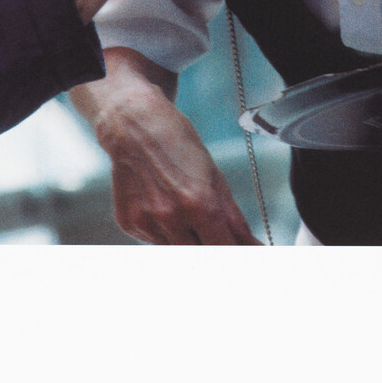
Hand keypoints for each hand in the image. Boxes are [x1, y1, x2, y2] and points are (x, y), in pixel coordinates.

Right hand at [80, 48, 259, 244]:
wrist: (134, 126)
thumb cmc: (178, 144)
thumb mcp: (215, 177)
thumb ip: (235, 220)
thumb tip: (253, 248)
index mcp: (199, 204)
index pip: (224, 251)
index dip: (235, 255)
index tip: (241, 256)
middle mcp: (171, 217)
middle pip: (200, 257)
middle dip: (211, 248)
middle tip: (213, 235)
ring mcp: (146, 222)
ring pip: (177, 251)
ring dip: (187, 241)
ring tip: (182, 208)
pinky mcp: (129, 224)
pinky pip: (154, 242)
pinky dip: (163, 232)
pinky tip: (161, 204)